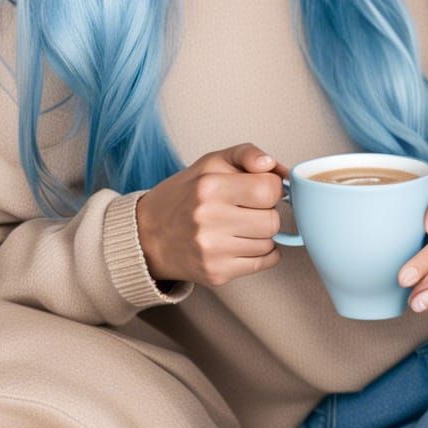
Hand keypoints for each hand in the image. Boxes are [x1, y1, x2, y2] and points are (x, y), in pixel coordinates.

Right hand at [136, 143, 289, 287]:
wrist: (146, 235)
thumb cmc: (184, 195)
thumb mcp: (211, 162)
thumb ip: (248, 155)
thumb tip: (280, 170)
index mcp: (209, 187)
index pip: (269, 189)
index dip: (271, 187)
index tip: (261, 188)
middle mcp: (209, 220)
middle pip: (272, 220)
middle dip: (267, 211)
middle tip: (249, 208)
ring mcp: (212, 251)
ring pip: (269, 243)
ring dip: (262, 233)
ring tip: (240, 225)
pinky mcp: (216, 273)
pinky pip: (264, 263)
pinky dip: (261, 252)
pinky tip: (242, 242)